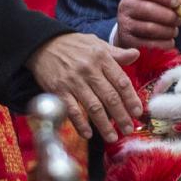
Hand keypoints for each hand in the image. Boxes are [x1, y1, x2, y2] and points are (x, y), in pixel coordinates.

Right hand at [27, 33, 141, 142]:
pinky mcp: (59, 90)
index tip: (138, 112)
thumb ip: (116, 53)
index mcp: (102, 58)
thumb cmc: (73, 45)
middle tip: (129, 129)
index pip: (121, 82)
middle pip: (110, 97)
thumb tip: (135, 55)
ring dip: (104, 125)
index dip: (131, 99)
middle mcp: (89, 70)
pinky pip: (72, 110)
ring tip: (112, 137)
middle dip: (121, 116)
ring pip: (93, 107)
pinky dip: (80, 124)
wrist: (42, 44)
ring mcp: (74, 81)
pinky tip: (88, 134)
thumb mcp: (97, 43)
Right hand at [116, 0, 180, 50]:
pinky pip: (151, 44)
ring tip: (173, 30)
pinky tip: (168, 40)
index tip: (178, 2)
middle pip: (148, 9)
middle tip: (179, 20)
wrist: (135, 32)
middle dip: (170, 16)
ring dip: (169, 30)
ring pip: (151, 28)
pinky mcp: (129, 42)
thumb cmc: (154, 10)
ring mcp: (125, 25)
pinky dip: (165, 43)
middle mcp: (125, 6)